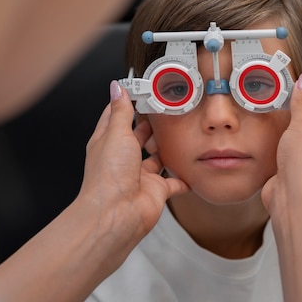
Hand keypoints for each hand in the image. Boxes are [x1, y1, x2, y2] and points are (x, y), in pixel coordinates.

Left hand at [75, 80, 188, 251]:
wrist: (117, 214)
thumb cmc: (109, 176)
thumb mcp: (116, 134)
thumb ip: (121, 111)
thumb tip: (116, 88)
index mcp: (108, 143)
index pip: (116, 118)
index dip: (128, 104)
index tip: (142, 90)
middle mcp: (124, 159)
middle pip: (139, 137)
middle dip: (152, 125)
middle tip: (169, 109)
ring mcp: (140, 176)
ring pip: (157, 158)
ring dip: (168, 149)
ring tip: (182, 132)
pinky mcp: (156, 191)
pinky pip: (174, 183)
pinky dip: (183, 177)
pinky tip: (192, 167)